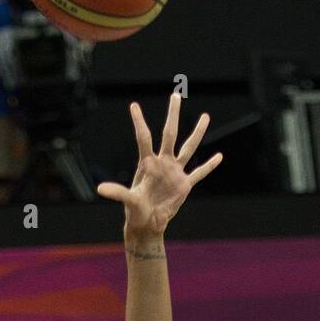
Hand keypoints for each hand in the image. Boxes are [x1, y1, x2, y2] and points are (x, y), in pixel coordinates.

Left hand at [97, 95, 222, 242]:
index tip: (134, 106)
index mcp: (148, 163)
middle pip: (170, 134)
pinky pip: (199, 173)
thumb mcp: (128, 200)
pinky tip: (219, 156)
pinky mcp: (184, 185)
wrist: (147, 224)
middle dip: (173, 115)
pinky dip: (209, 165)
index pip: (143, 138)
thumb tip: (100, 189)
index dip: (139, 122)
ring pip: (189, 148)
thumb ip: (117, 192)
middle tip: (175, 96)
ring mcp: (175, 172)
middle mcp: (162, 163)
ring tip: (205, 116)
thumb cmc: (135, 211)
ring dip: (198, 132)